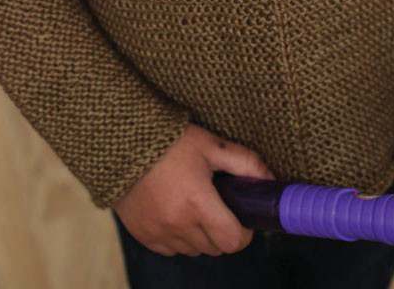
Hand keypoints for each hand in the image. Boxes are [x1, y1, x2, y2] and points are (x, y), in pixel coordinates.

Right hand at [111, 123, 275, 256]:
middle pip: (215, 248)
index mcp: (198, 203)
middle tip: (218, 206)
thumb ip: (245, 163)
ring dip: (200, 236)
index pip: (233, 241)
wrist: (124, 143)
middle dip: (222, 231)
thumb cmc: (171, 142)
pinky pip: (171, 250)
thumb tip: (270, 180)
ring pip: (194, 251)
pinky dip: (178, 237)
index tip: (240, 217)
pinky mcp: (143, 236)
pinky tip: (175, 211)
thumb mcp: (211, 145)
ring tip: (194, 205)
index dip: (243, 232)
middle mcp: (178, 224)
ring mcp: (159, 233)